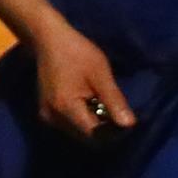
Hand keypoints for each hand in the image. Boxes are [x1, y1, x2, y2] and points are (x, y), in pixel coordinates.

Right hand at [31, 21, 133, 140]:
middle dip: (104, 129)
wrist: (48, 39)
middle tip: (117, 111)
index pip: (94, 136)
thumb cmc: (77, 52)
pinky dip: (83, 118)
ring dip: (93, 124)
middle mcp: (53, 119)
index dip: (112, 132)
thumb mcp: (100, 73)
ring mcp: (48, 117)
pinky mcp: (47, 112)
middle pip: (86, 137)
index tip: (125, 120)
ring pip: (78, 132)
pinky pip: (70, 124)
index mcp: (66, 109)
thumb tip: (130, 125)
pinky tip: (89, 102)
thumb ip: (114, 100)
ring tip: (102, 104)